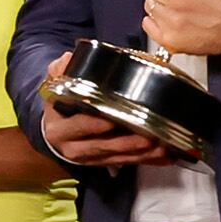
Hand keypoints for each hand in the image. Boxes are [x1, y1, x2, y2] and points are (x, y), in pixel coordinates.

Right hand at [38, 53, 169, 169]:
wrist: (55, 133)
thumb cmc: (60, 109)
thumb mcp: (55, 89)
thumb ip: (60, 73)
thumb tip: (68, 59)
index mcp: (60, 129)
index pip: (79, 126)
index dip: (95, 124)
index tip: (112, 121)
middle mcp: (73, 147)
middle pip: (103, 147)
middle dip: (127, 143)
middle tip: (149, 138)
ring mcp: (89, 158)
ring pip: (118, 157)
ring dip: (142, 154)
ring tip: (162, 148)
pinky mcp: (104, 163)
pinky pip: (128, 163)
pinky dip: (147, 160)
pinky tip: (165, 158)